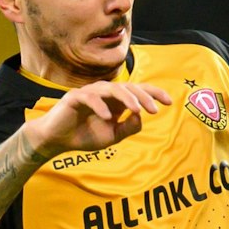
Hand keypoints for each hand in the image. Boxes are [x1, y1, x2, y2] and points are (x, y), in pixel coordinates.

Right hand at [33, 81, 170, 153]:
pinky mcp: (75, 97)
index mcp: (116, 100)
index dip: (154, 93)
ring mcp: (90, 93)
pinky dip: (100, 106)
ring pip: (112, 89)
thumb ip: (129, 127)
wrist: (58, 140)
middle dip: (143, 97)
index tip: (170, 102)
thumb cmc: (85, 136)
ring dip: (126, 98)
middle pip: (128, 87)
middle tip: (154, 110)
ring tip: (136, 110)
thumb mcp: (113, 136)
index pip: (138, 91)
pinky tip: (107, 117)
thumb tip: (141, 116)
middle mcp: (105, 93)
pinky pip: (90, 98)